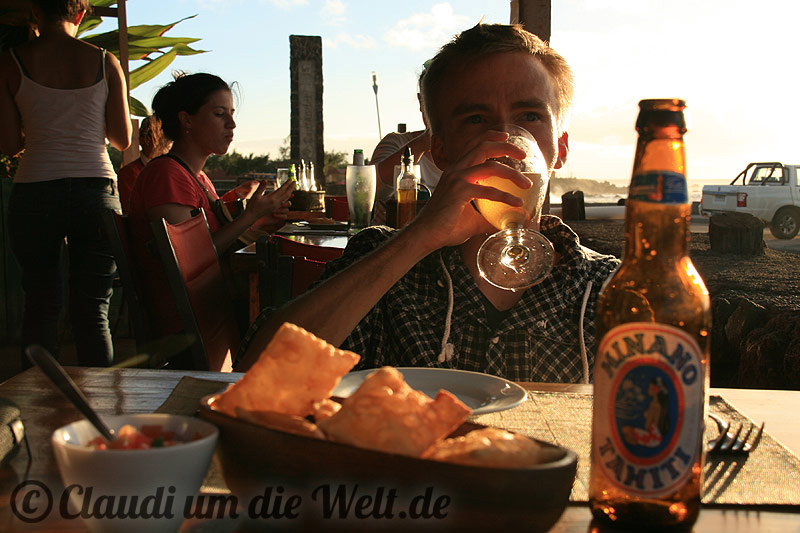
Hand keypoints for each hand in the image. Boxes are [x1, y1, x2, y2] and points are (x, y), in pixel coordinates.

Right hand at [243, 179, 294, 225]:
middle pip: (287, 194)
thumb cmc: (252, 205)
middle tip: (295, 181)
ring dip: (290, 193)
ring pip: (286, 199)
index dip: (287, 184)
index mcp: (272, 199)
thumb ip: (261, 188)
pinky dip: (286, 198)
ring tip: (291, 188)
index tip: (290, 179)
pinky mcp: (275, 209)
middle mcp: (276, 203)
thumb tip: (265, 180)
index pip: (282, 190)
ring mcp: (276, 207)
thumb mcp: (256, 195)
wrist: (252, 216)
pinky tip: (286, 196)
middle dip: (291, 187)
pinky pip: (283, 202)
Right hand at [405, 130, 531, 251]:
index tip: (507, 138)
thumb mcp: (472, 219)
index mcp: (456, 171)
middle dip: (506, 147)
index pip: (474, 145)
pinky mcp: (460, 192)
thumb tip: (506, 224)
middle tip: (523, 153)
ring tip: (526, 184)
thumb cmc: (445, 227)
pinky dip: (506, 196)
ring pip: (490, 166)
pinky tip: (517, 203)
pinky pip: (489, 191)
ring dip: (512, 173)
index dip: (491, 137)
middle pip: (483, 147)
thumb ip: (488, 217)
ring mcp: (457, 179)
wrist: (426, 236)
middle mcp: (456, 170)